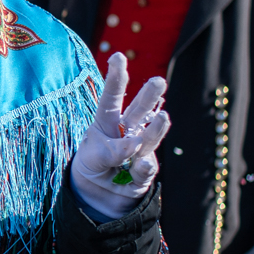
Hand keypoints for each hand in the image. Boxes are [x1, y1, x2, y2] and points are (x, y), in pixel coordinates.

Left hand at [72, 52, 171, 218]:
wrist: (97, 197)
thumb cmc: (91, 167)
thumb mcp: (90, 158)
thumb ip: (109, 151)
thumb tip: (135, 145)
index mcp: (106, 122)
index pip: (111, 98)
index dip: (115, 78)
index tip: (118, 57)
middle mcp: (127, 131)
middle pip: (139, 111)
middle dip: (149, 97)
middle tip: (158, 82)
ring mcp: (139, 150)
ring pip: (149, 136)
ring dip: (156, 128)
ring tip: (162, 118)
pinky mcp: (146, 171)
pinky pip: (146, 167)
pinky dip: (143, 167)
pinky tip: (141, 165)